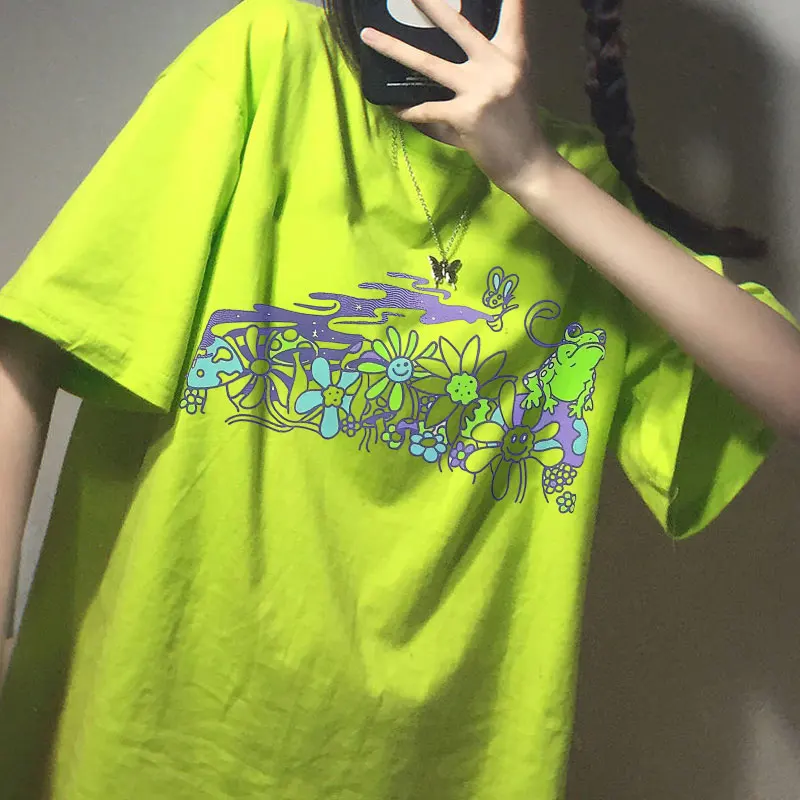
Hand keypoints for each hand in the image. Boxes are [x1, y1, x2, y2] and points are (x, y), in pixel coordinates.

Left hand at [360, 0, 556, 192]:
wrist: (527, 164)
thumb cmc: (518, 126)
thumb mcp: (514, 85)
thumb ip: (490, 64)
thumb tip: (453, 56)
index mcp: (512, 55)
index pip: (512, 13)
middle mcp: (496, 65)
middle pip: (457, 25)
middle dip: (430, 3)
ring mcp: (480, 89)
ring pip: (428, 62)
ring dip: (394, 48)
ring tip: (369, 36)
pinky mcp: (465, 115)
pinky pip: (426, 109)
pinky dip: (409, 110)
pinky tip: (396, 108)